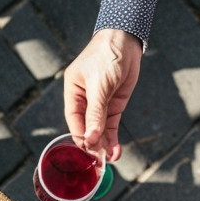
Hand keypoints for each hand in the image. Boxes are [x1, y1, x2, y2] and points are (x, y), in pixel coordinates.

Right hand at [63, 28, 141, 162]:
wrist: (127, 39)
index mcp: (72, 92)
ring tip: (109, 160)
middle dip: (93, 144)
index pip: (74, 119)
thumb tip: (91, 138)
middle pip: (86, 127)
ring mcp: (100, 104)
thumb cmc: (107, 55)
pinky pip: (111, 126)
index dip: (80, 135)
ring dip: (104, 144)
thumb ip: (95, 113)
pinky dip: (113, 138)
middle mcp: (84, 100)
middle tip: (99, 161)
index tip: (88, 149)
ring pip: (99, 129)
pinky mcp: (114, 105)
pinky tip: (115, 151)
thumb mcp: (99, 85)